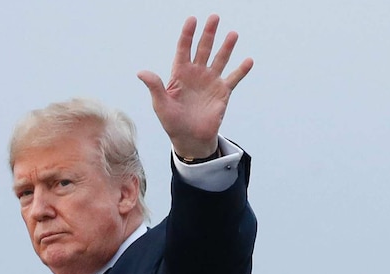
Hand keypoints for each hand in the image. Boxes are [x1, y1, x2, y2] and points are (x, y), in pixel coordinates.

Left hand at [137, 15, 253, 158]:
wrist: (190, 139)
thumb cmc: (172, 122)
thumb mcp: (160, 105)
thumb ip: (154, 86)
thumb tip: (141, 72)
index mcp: (179, 73)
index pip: (184, 48)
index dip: (187, 34)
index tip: (192, 19)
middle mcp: (196, 74)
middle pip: (203, 48)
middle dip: (208, 33)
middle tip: (214, 17)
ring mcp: (210, 82)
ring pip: (219, 59)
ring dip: (226, 47)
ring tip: (233, 34)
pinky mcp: (222, 93)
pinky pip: (233, 79)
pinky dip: (241, 70)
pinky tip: (248, 60)